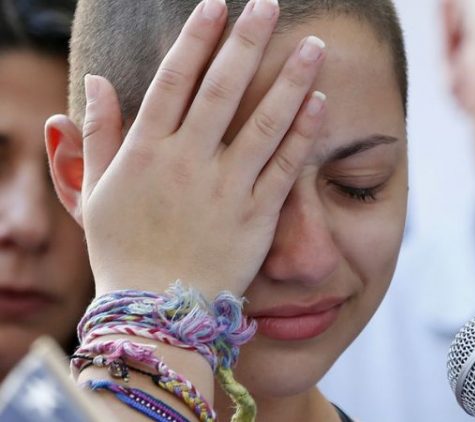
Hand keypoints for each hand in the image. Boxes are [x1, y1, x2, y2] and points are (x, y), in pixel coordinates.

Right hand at [77, 0, 325, 296]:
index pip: (175, 80)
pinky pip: (284, 168)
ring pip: (263, 122)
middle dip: (247, 40)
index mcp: (146, 152)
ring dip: (290, 79)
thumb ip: (99, 135)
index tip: (216, 6)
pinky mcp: (257, 217)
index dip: (196, 39)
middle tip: (268, 4)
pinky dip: (302, 133)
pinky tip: (320, 101)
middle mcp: (188, 163)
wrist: (157, 310)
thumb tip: (96, 82)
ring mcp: (226, 189)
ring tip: (314, 45)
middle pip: (223, 89)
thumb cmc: (124, 251)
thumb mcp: (95, 192)